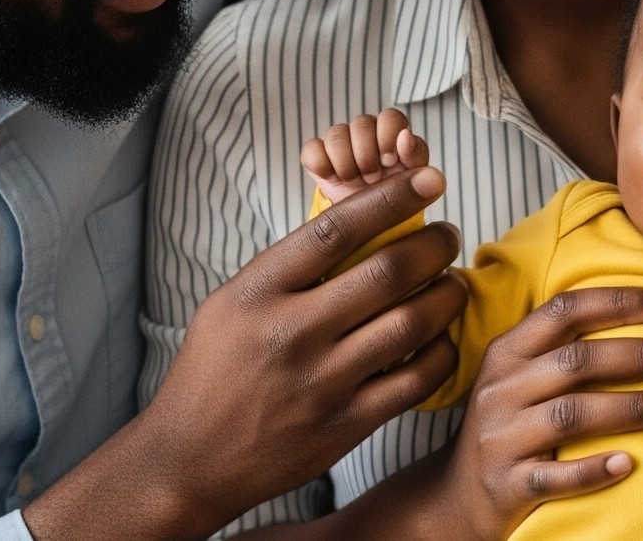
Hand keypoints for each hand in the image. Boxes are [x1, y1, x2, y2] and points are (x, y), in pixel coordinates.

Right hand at [25, 166, 466, 540]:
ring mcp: (322, 381)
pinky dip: (441, 352)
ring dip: (447, 295)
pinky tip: (442, 338)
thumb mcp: (231, 304)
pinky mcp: (346, 424)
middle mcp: (292, 332)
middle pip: (387, 272)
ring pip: (412, 323)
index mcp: (259, 292)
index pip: (337, 228)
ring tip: (453, 283)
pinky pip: (416, 380)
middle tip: (449, 235)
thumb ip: (289, 268)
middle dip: (435, 245)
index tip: (429, 181)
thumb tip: (360, 224)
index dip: (392, 198)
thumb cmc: (212, 373)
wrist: (189, 460)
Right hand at [302, 107, 427, 204]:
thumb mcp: (413, 178)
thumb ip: (414, 155)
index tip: (389, 161)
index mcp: (392, 133)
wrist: (368, 223)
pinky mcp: (317, 155)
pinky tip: (334, 179)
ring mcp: (340, 142)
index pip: (390, 116)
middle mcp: (366, 133)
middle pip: (362, 123)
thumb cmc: (396, 195)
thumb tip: (407, 136)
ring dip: (346, 164)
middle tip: (373, 178)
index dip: (388, 136)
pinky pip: (312, 149)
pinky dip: (322, 165)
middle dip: (367, 156)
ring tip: (355, 181)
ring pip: (336, 134)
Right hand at [440, 288, 642, 539]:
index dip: (617, 302)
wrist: (456, 497)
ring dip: (636, 407)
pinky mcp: (508, 485)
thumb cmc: (509, 426)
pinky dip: (592, 469)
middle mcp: (501, 389)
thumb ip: (563, 347)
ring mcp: (502, 438)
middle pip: (579, 361)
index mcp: (507, 352)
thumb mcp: (521, 377)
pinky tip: (629, 464)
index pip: (563, 311)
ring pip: (573, 415)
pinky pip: (555, 476)